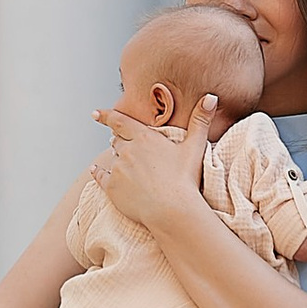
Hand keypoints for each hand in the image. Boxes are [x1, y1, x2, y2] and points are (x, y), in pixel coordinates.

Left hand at [94, 93, 216, 238]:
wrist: (172, 210)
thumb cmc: (185, 179)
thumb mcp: (195, 147)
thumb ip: (200, 120)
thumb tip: (211, 97)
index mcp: (144, 138)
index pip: (119, 121)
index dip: (106, 116)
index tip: (95, 114)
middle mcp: (127, 150)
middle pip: (117, 141)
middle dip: (120, 142)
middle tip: (126, 146)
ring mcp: (118, 169)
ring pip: (111, 158)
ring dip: (116, 159)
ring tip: (122, 164)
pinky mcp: (112, 188)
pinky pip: (100, 176)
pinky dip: (98, 173)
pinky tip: (95, 171)